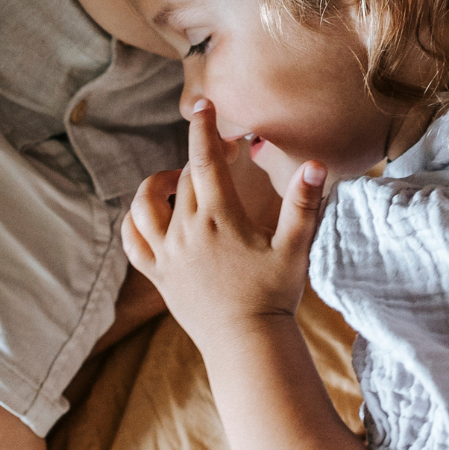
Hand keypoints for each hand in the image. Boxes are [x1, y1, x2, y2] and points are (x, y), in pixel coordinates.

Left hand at [121, 100, 327, 348]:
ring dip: (157, 184)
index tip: (201, 104)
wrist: (247, 344)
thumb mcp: (295, 247)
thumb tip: (316, 164)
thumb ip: (304, 204)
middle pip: (183, 179)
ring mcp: (167, 254)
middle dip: (200, 158)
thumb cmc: (274, 295)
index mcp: (219, 219)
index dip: (202, 129)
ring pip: (145, 204)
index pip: (204, 161)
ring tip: (177, 180)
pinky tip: (149, 214)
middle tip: (223, 155)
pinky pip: (132, 240)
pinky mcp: (157, 275)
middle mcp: (186, 232)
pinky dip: (134, 220)